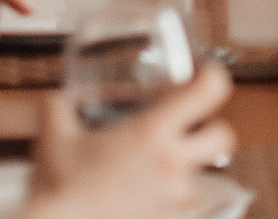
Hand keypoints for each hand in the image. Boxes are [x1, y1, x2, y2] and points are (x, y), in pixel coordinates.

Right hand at [23, 66, 235, 218]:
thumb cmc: (56, 185)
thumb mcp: (53, 135)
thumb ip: (58, 107)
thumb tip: (57, 96)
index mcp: (151, 132)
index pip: (209, 91)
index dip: (213, 77)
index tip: (205, 74)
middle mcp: (170, 162)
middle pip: (224, 137)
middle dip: (213, 128)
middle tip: (192, 125)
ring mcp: (172, 197)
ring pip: (200, 174)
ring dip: (186, 167)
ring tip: (154, 167)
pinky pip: (180, 204)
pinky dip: (168, 197)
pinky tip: (142, 194)